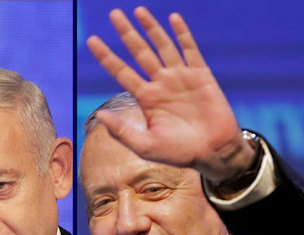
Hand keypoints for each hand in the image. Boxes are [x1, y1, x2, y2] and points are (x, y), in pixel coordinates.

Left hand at [87, 8, 253, 182]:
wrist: (212, 153)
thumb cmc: (178, 153)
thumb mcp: (144, 146)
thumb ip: (121, 131)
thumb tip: (99, 115)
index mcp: (146, 98)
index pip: (121, 72)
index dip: (107, 56)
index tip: (91, 40)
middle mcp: (161, 83)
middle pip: (139, 52)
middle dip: (126, 34)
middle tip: (113, 14)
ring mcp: (180, 77)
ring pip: (162, 46)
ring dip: (151, 28)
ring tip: (138, 10)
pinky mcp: (201, 75)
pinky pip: (190, 50)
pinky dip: (182, 34)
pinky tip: (173, 18)